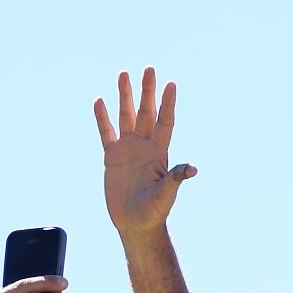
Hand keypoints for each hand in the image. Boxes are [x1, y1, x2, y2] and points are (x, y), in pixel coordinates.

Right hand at [94, 67, 196, 235]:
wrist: (135, 224)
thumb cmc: (154, 211)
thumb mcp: (166, 194)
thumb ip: (176, 178)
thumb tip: (193, 169)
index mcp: (160, 153)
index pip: (165, 122)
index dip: (168, 103)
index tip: (171, 84)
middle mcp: (145, 146)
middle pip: (146, 112)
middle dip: (147, 91)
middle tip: (149, 68)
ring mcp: (128, 150)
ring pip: (125, 117)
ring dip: (125, 96)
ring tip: (124, 74)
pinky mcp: (111, 157)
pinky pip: (106, 133)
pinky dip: (102, 117)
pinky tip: (100, 100)